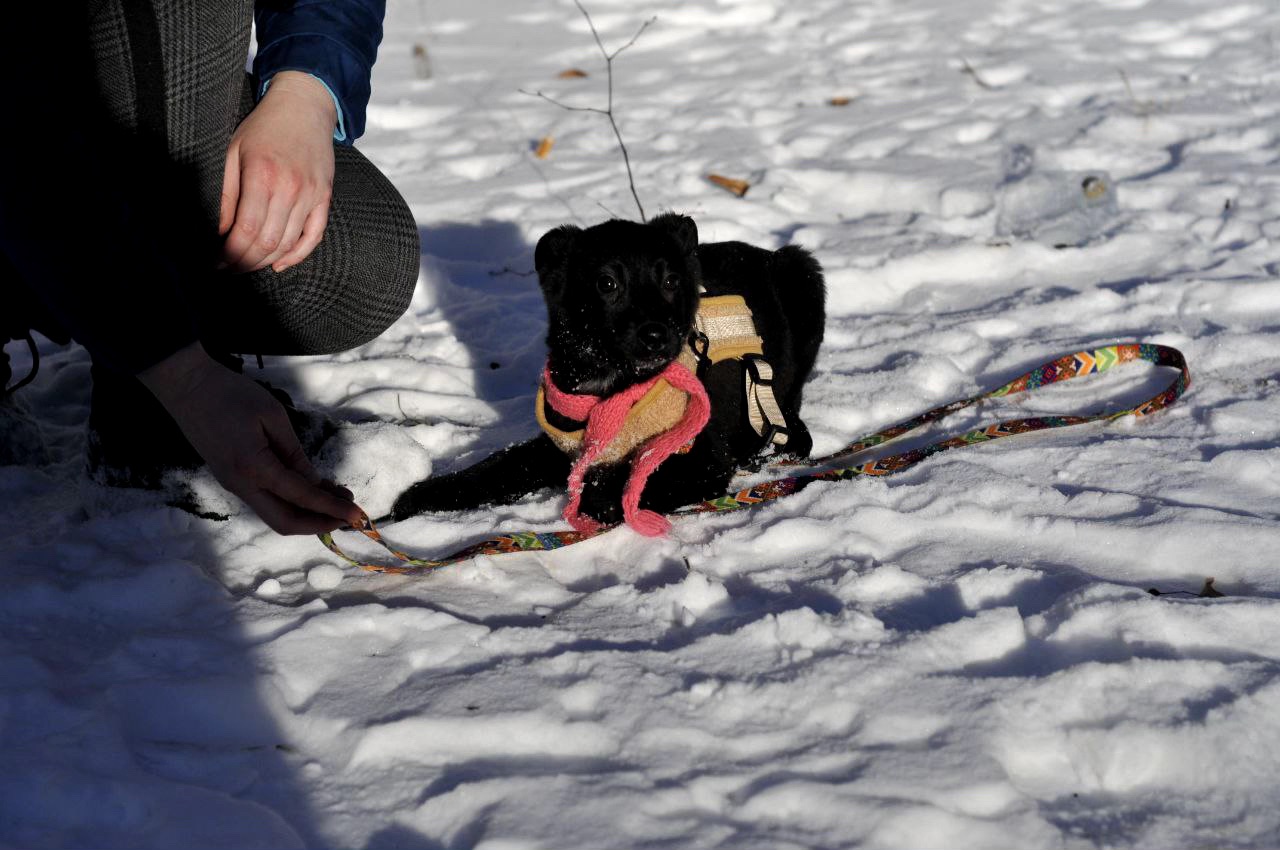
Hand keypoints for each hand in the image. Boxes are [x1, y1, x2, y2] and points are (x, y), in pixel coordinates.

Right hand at [140, 343, 363, 534]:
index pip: (301, 497)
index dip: (332, 508)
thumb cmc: (231, 393)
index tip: (359, 514)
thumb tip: (315, 484)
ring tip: (337, 499)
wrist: (185, 385)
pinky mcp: (231, 478)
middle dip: (320, 524)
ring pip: (274, 514)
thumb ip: (295, 454)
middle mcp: (240, 484)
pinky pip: (265, 500)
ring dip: (307, 513)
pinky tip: (312, 490)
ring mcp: (232, 484)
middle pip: (285, 522)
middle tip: (349, 514)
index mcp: (253, 467)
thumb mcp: (273, 417)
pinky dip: (291, 502)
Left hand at [219, 71, 336, 273]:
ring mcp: (310, 195)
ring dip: (264, 262)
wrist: (303, 107)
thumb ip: (227, 193)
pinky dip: (297, 256)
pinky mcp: (324, 197)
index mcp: (262, 175)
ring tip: (246, 265)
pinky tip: (279, 264)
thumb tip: (219, 230)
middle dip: (243, 262)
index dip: (228, 253)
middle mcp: (290, 188)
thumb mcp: (233, 152)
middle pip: (266, 243)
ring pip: (287, 244)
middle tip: (227, 269)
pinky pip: (314, 236)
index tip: (215, 262)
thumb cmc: (263, 127)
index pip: (244, 230)